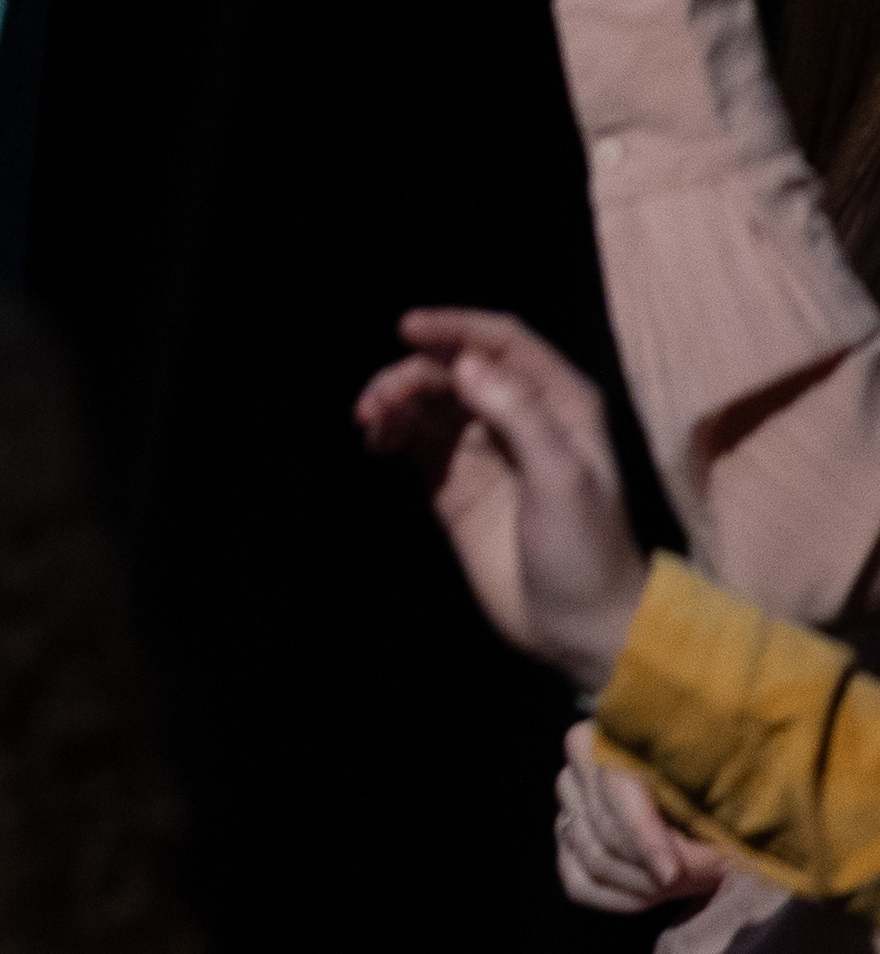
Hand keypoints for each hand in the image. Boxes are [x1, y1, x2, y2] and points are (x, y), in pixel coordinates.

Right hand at [356, 307, 649, 681]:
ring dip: (393, 402)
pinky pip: (412, 439)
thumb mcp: (562, 479)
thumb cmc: (585, 549)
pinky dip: (388, 433)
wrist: (580, 625)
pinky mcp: (454, 483)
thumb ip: (518, 415)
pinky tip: (375, 444)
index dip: (456, 327)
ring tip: (369, 424)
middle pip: (454, 368)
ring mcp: (483, 449)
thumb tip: (465, 364)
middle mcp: (519, 416)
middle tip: (375, 403)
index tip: (407, 329)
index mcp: (559, 404)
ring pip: (428, 401)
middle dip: (411, 375)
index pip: (502, 342)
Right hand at [556, 721, 730, 914]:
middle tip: (714, 874)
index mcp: (600, 740)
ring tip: (697, 881)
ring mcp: (566, 810)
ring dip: (650, 886)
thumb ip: (706, 807)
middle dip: (662, 868)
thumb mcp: (708, 776)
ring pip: (595, 863)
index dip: (646, 838)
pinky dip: (621, 900)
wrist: (691, 776)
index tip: (675, 872)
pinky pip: (580, 886)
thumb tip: (716, 858)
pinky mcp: (568, 845)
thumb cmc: (706, 774)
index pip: (615, 793)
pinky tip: (656, 896)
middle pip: (606, 837)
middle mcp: (573, 774)